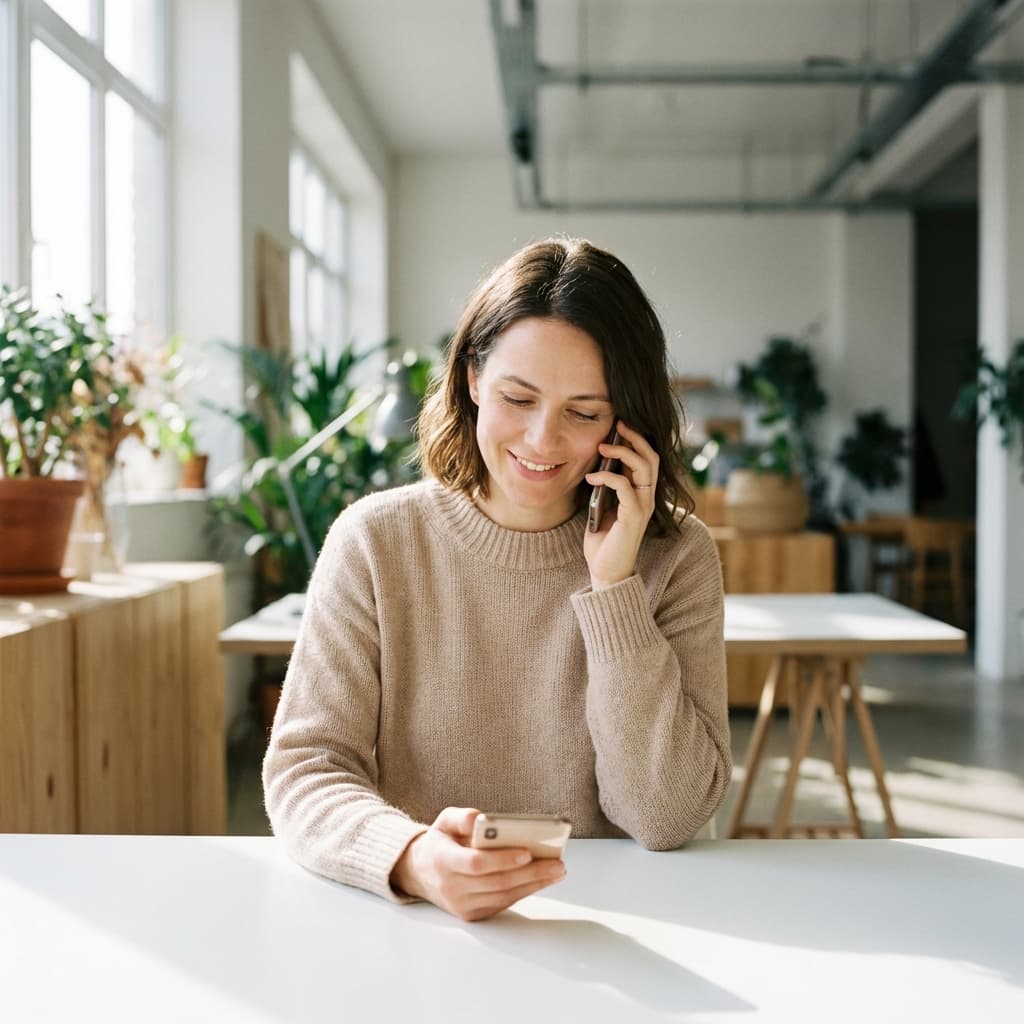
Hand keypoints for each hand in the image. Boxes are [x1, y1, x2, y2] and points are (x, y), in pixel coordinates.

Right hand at [390, 807, 566, 921]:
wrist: (421, 873)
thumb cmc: (440, 842)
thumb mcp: (444, 820)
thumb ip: (462, 817)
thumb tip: (481, 819)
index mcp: (442, 860)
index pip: (475, 864)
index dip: (502, 859)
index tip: (527, 851)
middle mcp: (451, 887)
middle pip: (497, 882)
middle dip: (530, 873)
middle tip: (556, 863)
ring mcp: (462, 905)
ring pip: (503, 896)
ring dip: (534, 884)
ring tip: (556, 871)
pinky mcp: (472, 915)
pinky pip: (503, 904)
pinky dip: (525, 892)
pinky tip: (542, 880)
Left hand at [583, 420, 659, 588]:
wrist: (606, 573)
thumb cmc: (603, 542)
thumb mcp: (602, 507)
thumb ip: (605, 488)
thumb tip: (595, 464)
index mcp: (641, 495)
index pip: (648, 460)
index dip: (637, 441)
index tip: (619, 426)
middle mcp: (648, 499)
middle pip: (652, 458)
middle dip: (635, 438)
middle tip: (618, 425)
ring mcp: (643, 507)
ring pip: (644, 468)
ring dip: (623, 452)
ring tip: (602, 447)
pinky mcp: (634, 517)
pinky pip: (625, 487)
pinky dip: (607, 476)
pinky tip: (591, 477)